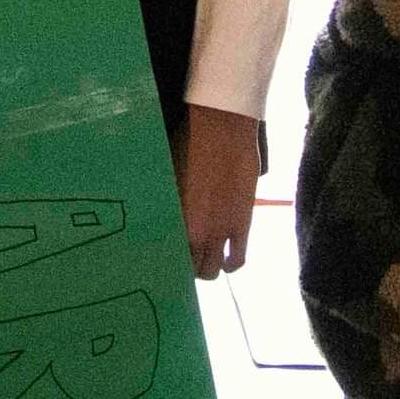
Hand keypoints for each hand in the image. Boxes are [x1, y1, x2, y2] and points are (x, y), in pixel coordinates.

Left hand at [178, 102, 261, 279]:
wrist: (223, 128)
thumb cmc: (188, 143)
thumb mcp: (168, 173)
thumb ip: (168, 201)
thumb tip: (156, 210)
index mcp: (173, 217)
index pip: (167, 254)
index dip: (168, 258)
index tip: (166, 256)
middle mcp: (195, 231)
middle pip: (189, 268)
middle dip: (187, 267)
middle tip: (187, 257)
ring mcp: (220, 231)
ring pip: (212, 270)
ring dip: (208, 268)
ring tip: (205, 259)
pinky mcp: (242, 225)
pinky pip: (238, 259)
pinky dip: (231, 265)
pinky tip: (226, 262)